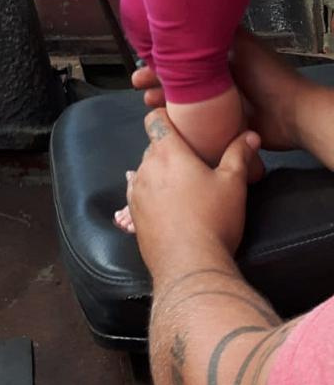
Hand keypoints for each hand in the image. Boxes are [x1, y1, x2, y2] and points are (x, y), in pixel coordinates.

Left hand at [126, 109, 260, 278]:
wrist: (191, 267)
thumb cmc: (214, 220)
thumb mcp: (233, 184)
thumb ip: (239, 154)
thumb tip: (251, 135)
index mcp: (168, 152)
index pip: (155, 119)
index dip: (165, 117)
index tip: (179, 123)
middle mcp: (146, 167)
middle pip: (153, 147)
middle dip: (170, 150)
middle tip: (191, 161)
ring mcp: (137, 192)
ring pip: (146, 171)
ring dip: (159, 173)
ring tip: (181, 187)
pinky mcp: (134, 216)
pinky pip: (139, 194)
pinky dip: (150, 193)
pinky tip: (164, 204)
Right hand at [131, 30, 306, 152]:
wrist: (290, 113)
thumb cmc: (265, 76)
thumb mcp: (240, 44)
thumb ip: (218, 30)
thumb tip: (189, 10)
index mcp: (221, 57)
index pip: (184, 54)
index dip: (163, 55)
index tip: (143, 57)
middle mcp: (218, 78)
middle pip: (181, 77)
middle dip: (157, 78)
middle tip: (137, 83)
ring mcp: (220, 103)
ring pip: (184, 100)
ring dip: (164, 99)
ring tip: (147, 102)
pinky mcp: (222, 126)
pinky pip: (195, 122)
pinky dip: (179, 120)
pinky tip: (164, 119)